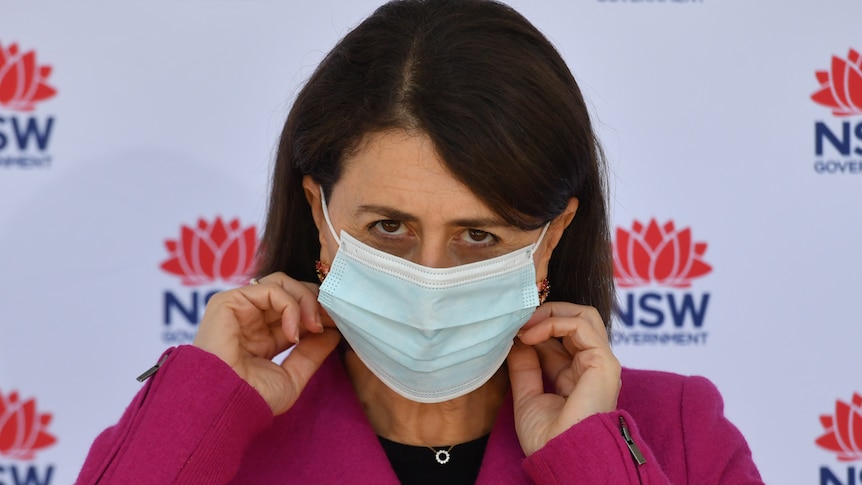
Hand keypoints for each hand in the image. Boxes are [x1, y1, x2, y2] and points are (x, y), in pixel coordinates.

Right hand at [193, 272, 340, 414]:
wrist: (227, 407)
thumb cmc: (253, 399)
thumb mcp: (292, 376)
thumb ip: (312, 353)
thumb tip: (334, 333)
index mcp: (262, 337)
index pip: (294, 310)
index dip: (317, 313)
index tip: (338, 325)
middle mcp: (250, 319)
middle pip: (290, 291)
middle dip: (315, 302)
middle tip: (331, 320)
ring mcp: (239, 309)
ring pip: (282, 284)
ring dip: (306, 300)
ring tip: (314, 325)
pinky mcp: (229, 302)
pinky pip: (270, 289)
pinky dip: (291, 305)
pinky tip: (294, 332)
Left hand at [507, 302, 620, 455]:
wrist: (560, 455)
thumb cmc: (547, 438)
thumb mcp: (527, 395)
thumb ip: (524, 366)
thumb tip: (516, 340)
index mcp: (576, 375)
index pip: (560, 337)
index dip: (536, 327)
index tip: (512, 329)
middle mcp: (591, 366)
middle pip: (575, 320)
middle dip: (545, 314)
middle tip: (518, 319)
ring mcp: (600, 362)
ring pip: (583, 315)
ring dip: (549, 313)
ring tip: (524, 324)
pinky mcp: (604, 361)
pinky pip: (582, 325)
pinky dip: (554, 322)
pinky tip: (531, 335)